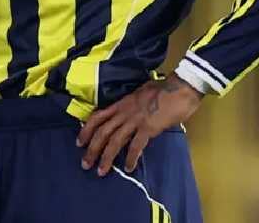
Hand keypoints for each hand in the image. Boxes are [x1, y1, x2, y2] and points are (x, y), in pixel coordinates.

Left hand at [77, 75, 201, 176]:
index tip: (79, 143)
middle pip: (102, 132)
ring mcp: (135, 119)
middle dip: (92, 149)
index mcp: (121, 104)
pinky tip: (128, 168)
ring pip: (115, 140)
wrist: (180, 88)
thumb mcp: (140, 93)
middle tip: (85, 164)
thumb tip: (127, 112)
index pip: (97, 116)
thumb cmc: (163, 89)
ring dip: (106, 157)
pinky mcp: (148, 127)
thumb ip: (131, 104)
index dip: (86, 130)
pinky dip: (131, 158)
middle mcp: (124, 112)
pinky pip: (136, 145)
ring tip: (101, 171)